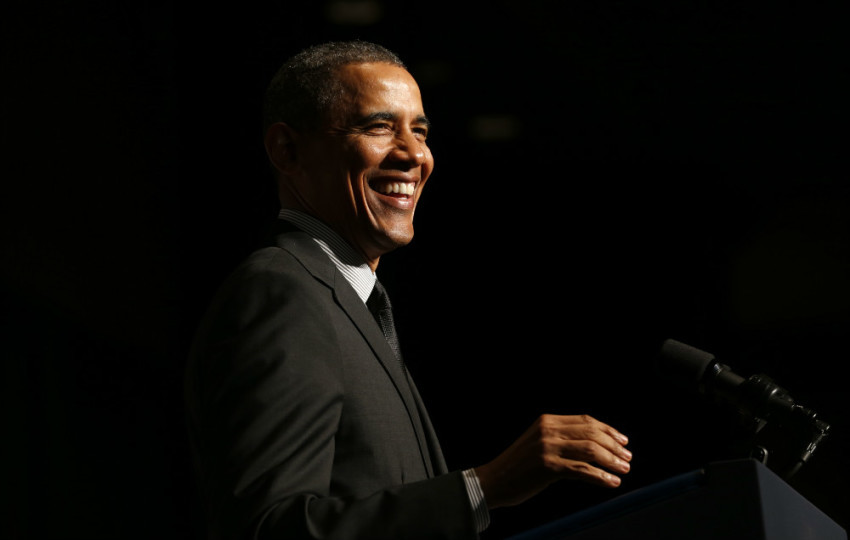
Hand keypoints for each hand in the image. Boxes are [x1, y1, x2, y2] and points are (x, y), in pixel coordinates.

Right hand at [474, 414, 631, 508]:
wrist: (494, 480)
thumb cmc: (518, 466)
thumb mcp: (538, 442)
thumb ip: (561, 438)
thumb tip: (595, 445)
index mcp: (547, 420)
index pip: (586, 421)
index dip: (608, 430)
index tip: (622, 441)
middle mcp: (548, 430)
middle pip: (592, 433)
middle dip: (614, 446)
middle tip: (627, 458)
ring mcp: (548, 447)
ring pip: (590, 450)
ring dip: (612, 461)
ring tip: (624, 470)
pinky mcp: (548, 467)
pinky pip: (582, 470)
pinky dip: (600, 477)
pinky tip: (611, 482)